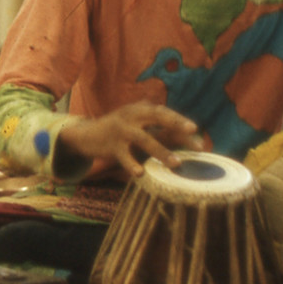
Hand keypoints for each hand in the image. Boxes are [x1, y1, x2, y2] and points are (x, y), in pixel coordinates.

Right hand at [57, 101, 203, 177]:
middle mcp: (132, 115)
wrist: (87, 135)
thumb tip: (189, 139)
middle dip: (175, 122)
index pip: (163, 112)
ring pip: (144, 139)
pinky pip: (124, 155)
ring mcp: (121, 130)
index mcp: (140, 109)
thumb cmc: (119, 132)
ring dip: (161, 151)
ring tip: (177, 164)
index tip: (196, 130)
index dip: (179, 120)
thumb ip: (159, 130)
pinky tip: (140, 174)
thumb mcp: (137, 125)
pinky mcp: (111, 145)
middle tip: (192, 131)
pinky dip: (132, 164)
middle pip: (156, 116)